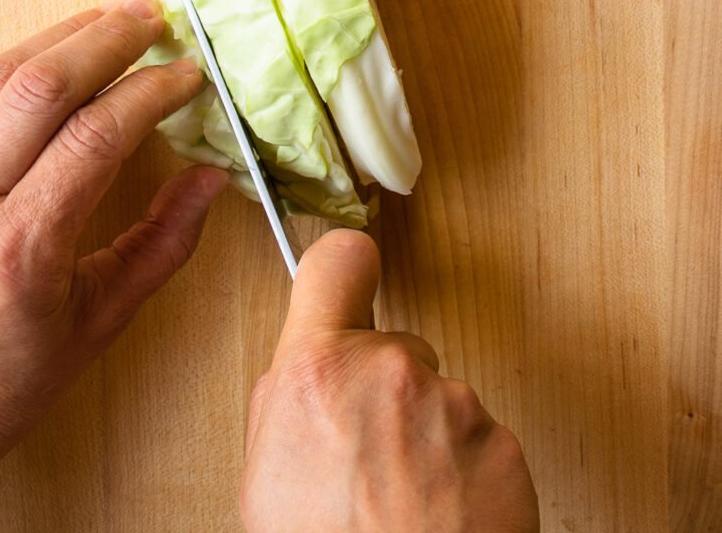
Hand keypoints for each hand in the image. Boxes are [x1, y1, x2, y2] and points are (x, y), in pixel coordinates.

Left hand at [0, 0, 226, 488]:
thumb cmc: (1, 386)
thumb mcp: (98, 324)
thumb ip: (161, 245)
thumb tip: (210, 178)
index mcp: (21, 249)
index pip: (95, 135)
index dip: (151, 92)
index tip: (189, 74)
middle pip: (42, 86)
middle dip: (106, 38)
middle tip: (153, 16)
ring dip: (60, 36)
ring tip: (110, 17)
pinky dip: (21, 68)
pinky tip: (56, 56)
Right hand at [240, 231, 538, 532]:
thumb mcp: (264, 468)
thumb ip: (291, 393)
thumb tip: (310, 367)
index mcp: (318, 368)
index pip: (339, 260)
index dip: (343, 268)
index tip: (351, 275)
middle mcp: (390, 370)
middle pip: (394, 346)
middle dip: (384, 388)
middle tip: (368, 456)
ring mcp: (453, 405)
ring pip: (439, 397)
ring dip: (426, 437)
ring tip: (404, 504)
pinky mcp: (503, 445)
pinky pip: (479, 439)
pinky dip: (466, 472)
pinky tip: (440, 516)